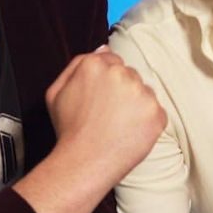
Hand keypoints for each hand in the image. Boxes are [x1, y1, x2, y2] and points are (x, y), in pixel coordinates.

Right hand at [45, 48, 164, 184]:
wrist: (83, 163)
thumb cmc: (68, 129)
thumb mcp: (55, 92)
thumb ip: (76, 65)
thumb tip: (103, 49)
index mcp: (95, 64)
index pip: (110, 60)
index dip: (104, 82)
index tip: (100, 99)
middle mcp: (121, 73)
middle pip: (128, 74)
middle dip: (120, 90)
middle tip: (106, 115)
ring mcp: (142, 93)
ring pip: (143, 91)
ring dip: (134, 104)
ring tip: (117, 126)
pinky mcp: (156, 114)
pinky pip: (155, 111)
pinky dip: (145, 122)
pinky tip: (128, 133)